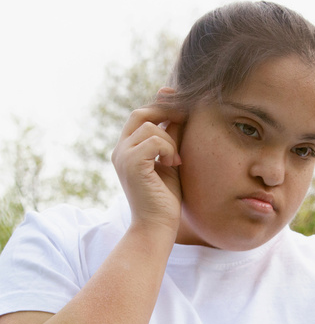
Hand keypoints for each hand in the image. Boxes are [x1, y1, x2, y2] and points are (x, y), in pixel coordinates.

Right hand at [112, 89, 184, 233]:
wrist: (157, 227)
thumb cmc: (165, 200)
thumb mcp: (170, 161)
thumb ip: (172, 138)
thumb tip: (180, 113)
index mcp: (127, 150)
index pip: (140, 117)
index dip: (159, 105)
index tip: (175, 96)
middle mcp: (120, 151)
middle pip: (140, 114)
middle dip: (165, 111)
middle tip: (186, 117)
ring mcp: (122, 156)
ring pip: (150, 127)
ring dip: (170, 141)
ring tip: (176, 161)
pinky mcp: (130, 163)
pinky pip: (154, 140)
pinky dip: (168, 149)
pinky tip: (173, 164)